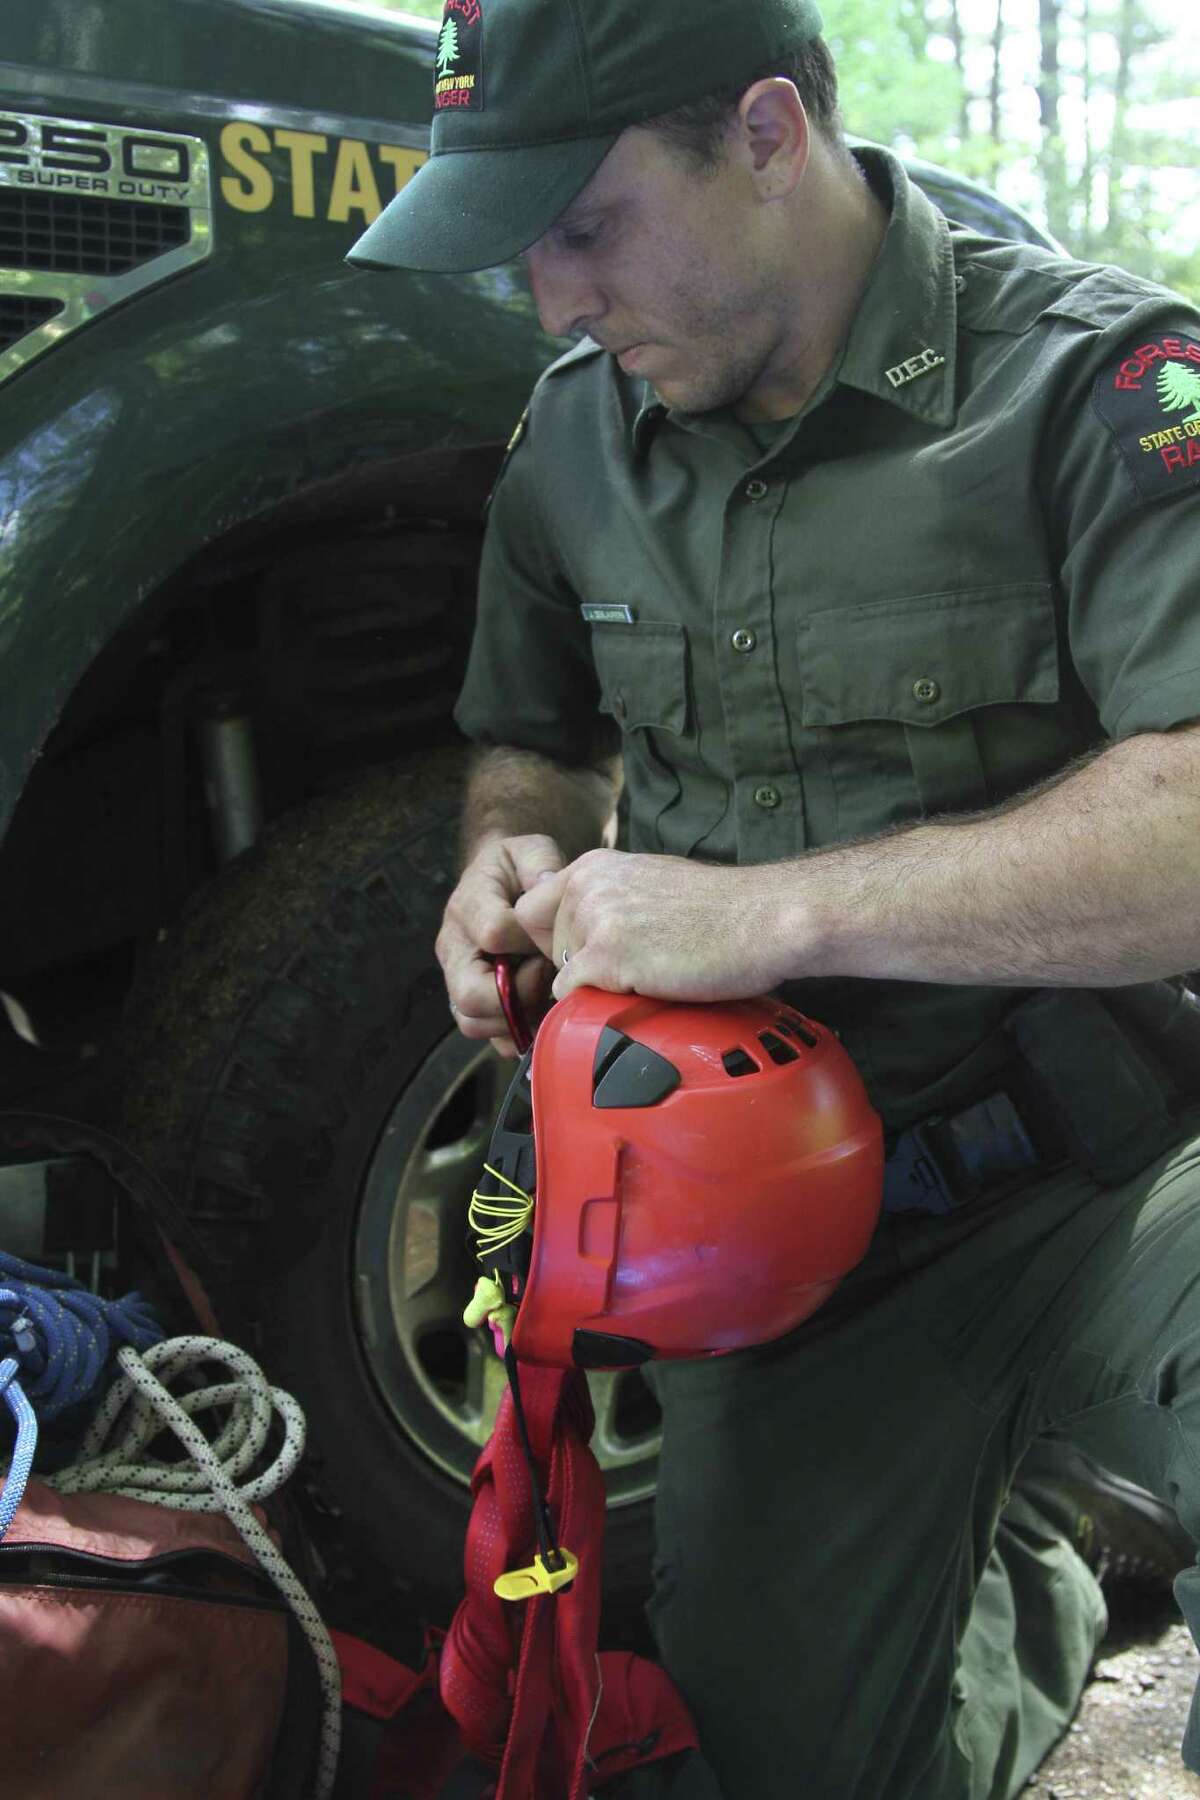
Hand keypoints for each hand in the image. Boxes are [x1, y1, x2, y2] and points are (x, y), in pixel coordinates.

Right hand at [436, 834, 561, 1054]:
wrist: (503, 885)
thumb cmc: (520, 870)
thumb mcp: (530, 850)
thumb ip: (539, 861)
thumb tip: (545, 887)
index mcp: (468, 907)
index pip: (492, 933)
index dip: (528, 940)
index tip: (550, 937)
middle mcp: (454, 948)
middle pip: (469, 993)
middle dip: (517, 993)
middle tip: (546, 974)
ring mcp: (459, 980)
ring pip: (473, 1022)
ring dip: (516, 1018)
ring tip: (544, 992)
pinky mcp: (474, 1004)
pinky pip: (488, 1036)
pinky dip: (517, 1034)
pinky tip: (540, 1011)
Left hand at [512, 848, 796, 1002]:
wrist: (764, 919)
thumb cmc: (724, 910)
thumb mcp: (653, 884)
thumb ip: (612, 900)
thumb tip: (586, 938)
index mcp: (595, 865)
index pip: (533, 910)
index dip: (554, 939)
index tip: (587, 954)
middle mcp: (586, 885)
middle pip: (547, 948)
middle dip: (580, 967)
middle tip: (634, 968)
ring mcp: (593, 918)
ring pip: (562, 974)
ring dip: (597, 987)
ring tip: (649, 976)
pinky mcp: (606, 955)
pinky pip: (572, 996)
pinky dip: (600, 1005)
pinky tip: (643, 990)